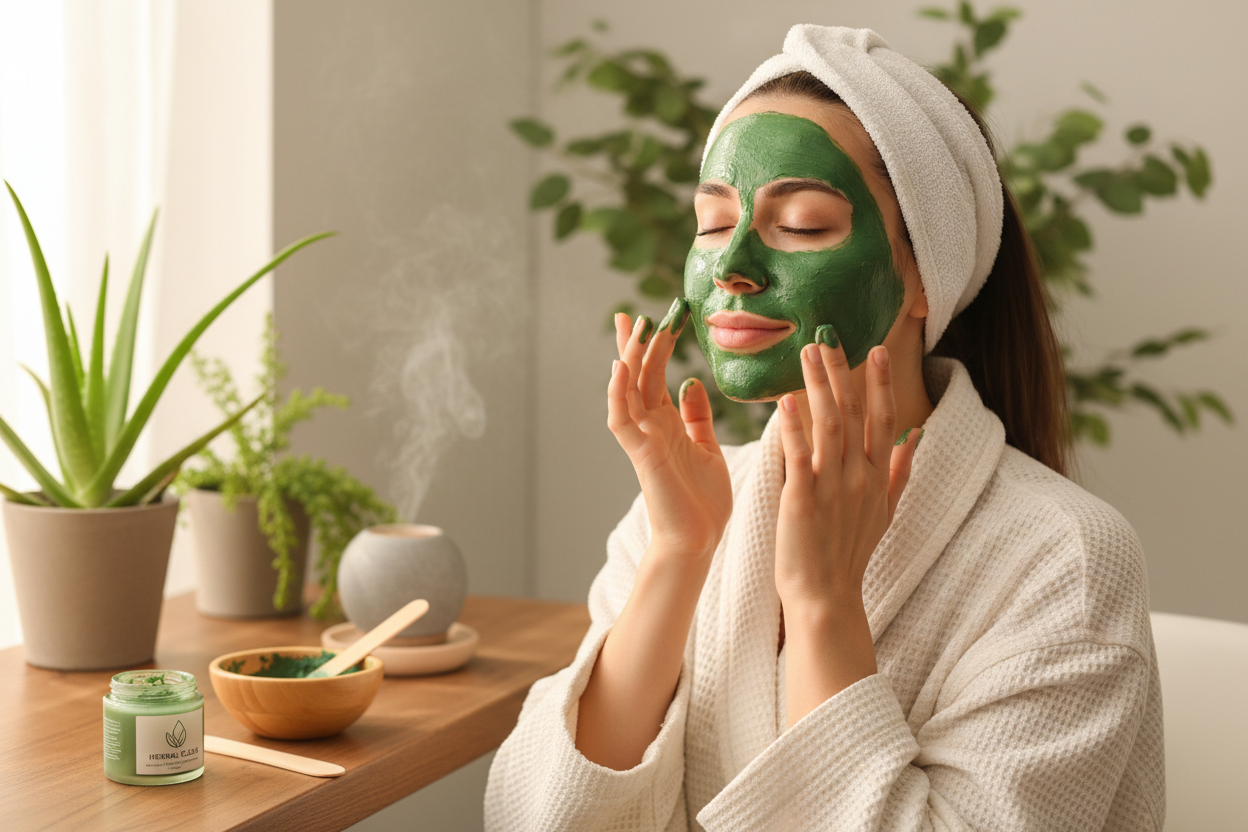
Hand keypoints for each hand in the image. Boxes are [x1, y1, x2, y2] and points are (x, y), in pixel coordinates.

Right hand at [608, 300, 731, 561]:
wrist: (698, 541)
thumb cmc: (703, 503)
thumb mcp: (707, 448)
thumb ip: (696, 417)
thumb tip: (692, 382)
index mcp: (666, 425)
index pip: (654, 376)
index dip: (654, 347)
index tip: (660, 318)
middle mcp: (650, 428)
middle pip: (637, 376)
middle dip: (635, 345)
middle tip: (634, 314)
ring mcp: (642, 440)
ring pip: (628, 391)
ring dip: (628, 358)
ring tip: (633, 328)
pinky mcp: (640, 455)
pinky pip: (622, 419)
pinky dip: (619, 393)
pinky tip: (621, 368)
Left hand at [774, 337, 919, 612]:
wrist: (827, 597)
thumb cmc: (850, 555)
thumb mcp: (885, 512)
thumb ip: (900, 472)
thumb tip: (914, 437)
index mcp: (877, 477)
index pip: (884, 419)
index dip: (881, 382)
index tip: (875, 349)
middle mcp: (859, 477)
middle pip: (855, 412)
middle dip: (843, 371)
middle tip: (830, 335)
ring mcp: (833, 487)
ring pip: (829, 424)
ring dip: (819, 386)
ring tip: (807, 353)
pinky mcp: (804, 499)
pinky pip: (799, 455)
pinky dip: (793, 427)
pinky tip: (785, 401)